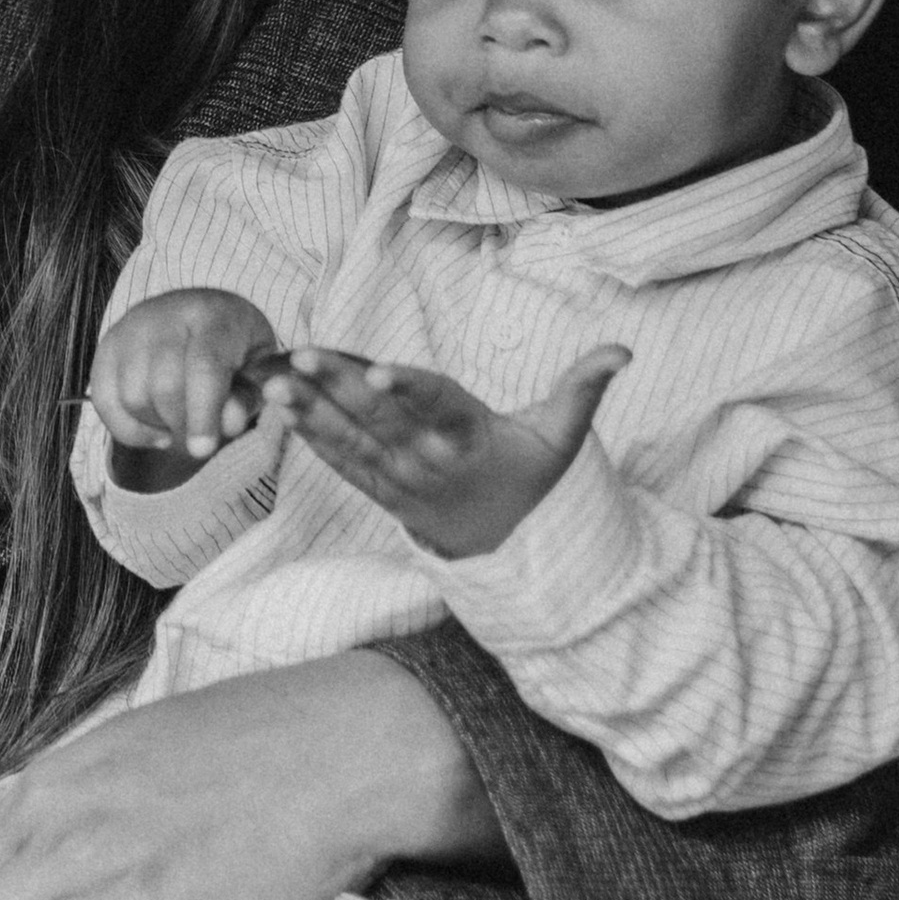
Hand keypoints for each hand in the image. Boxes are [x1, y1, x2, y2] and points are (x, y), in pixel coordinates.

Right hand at [87, 288, 278, 487]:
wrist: (202, 318)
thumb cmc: (237, 351)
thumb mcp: (260, 371)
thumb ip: (251, 398)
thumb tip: (231, 421)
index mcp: (214, 314)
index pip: (204, 366)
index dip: (203, 413)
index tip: (203, 449)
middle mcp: (166, 313)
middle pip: (164, 386)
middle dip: (182, 424)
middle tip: (201, 434)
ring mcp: (131, 327)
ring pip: (132, 397)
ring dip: (157, 426)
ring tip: (180, 422)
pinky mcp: (107, 345)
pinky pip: (105, 401)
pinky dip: (128, 428)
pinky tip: (154, 429)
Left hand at [271, 343, 629, 558]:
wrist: (508, 549)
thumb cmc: (532, 477)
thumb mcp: (564, 437)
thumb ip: (584, 387)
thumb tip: (624, 350)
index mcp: (472, 438)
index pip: (439, 408)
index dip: (409, 389)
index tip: (378, 372)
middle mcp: (429, 460)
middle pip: (380, 420)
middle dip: (338, 388)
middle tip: (302, 355)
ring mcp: (398, 479)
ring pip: (350, 441)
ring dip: (309, 411)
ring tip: (274, 382)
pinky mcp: (378, 490)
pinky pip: (338, 463)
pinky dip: (308, 435)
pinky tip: (280, 407)